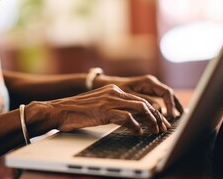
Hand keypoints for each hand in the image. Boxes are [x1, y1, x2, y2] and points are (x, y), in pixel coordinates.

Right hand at [48, 84, 169, 133]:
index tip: (159, 121)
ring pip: (139, 108)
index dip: (152, 111)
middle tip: (163, 128)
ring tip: (155, 131)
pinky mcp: (104, 110)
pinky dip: (136, 126)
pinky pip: (127, 117)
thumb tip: (130, 119)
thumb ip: (113, 108)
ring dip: (151, 121)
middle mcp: (113, 92)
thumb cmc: (77, 111)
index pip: (139, 99)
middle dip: (156, 116)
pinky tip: (139, 132)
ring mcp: (109, 100)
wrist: (59, 109)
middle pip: (143, 102)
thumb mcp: (99, 105)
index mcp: (113, 89)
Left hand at [94, 74, 183, 117]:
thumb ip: (143, 101)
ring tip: (179, 116)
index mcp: (148, 82)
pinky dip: (166, 106)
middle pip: (169, 94)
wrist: (108, 85)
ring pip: (167, 96)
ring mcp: (151, 88)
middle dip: (175, 105)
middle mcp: (152, 83)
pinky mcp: (148, 92)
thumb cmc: (116, 89)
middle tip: (179, 117)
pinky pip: (161, 99)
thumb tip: (158, 108)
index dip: (170, 104)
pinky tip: (168, 115)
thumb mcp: (128, 95)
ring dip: (173, 106)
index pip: (166, 92)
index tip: (171, 115)